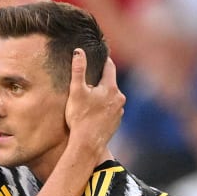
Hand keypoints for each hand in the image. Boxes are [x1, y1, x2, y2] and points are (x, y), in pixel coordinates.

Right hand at [64, 49, 124, 163]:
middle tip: (88, 82)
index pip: (109, 67)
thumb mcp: (76, 91)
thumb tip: (78, 51)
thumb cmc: (80, 117)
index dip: (103, 60)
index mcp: (110, 87)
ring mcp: (119, 111)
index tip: (99, 56)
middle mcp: (119, 98)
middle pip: (109, 83)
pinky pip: (110, 109)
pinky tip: (93, 113)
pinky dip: (103, 108)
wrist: (88, 144)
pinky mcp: (116, 122)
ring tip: (89, 100)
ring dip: (102, 96)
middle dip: (100, 81)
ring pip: (110, 97)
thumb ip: (78, 70)